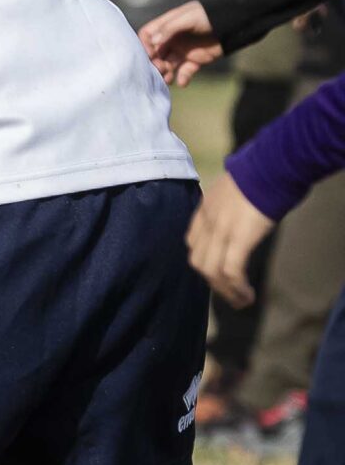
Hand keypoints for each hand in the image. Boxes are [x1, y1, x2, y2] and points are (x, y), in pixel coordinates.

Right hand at [138, 0, 223, 86]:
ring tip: (167, 79)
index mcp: (168, 26)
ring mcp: (183, 50)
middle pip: (155, 53)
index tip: (149, 55)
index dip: (144, 45)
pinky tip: (183, 82)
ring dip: (164, 73)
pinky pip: (185, 72)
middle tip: (160, 68)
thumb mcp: (189, 18)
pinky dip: (182, 78)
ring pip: (167, 64)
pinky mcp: (195, 60)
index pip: (147, 35)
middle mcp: (172, 39)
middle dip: (154, 62)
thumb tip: (152, 41)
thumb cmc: (210, 16)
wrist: (235, 23)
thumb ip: (170, 29)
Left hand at [189, 174, 275, 305]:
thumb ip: (234, 201)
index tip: (216, 271)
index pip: (192, 241)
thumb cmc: (264, 170)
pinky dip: (236, 287)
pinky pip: (230, 271)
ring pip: (211, 271)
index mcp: (205, 207)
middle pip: (198, 260)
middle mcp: (207, 221)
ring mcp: (221, 231)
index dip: (203, 259)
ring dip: (225, 291)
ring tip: (240, 301)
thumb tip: (248, 208)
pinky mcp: (239, 238)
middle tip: (230, 292)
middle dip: (211, 281)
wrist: (273, 163)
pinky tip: (247, 295)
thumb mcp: (238, 186)